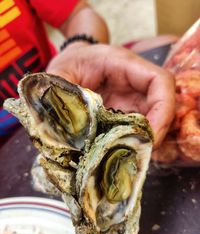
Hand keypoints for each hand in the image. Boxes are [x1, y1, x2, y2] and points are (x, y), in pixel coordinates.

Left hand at [46, 43, 174, 147]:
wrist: (72, 63)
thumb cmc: (69, 64)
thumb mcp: (59, 74)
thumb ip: (62, 95)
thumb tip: (65, 128)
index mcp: (123, 64)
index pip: (160, 81)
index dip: (163, 109)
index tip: (151, 135)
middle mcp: (134, 82)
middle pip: (161, 105)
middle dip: (156, 132)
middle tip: (139, 154)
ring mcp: (132, 98)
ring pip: (152, 120)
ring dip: (145, 140)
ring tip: (129, 157)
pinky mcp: (126, 112)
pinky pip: (137, 127)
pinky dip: (133, 141)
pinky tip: (121, 153)